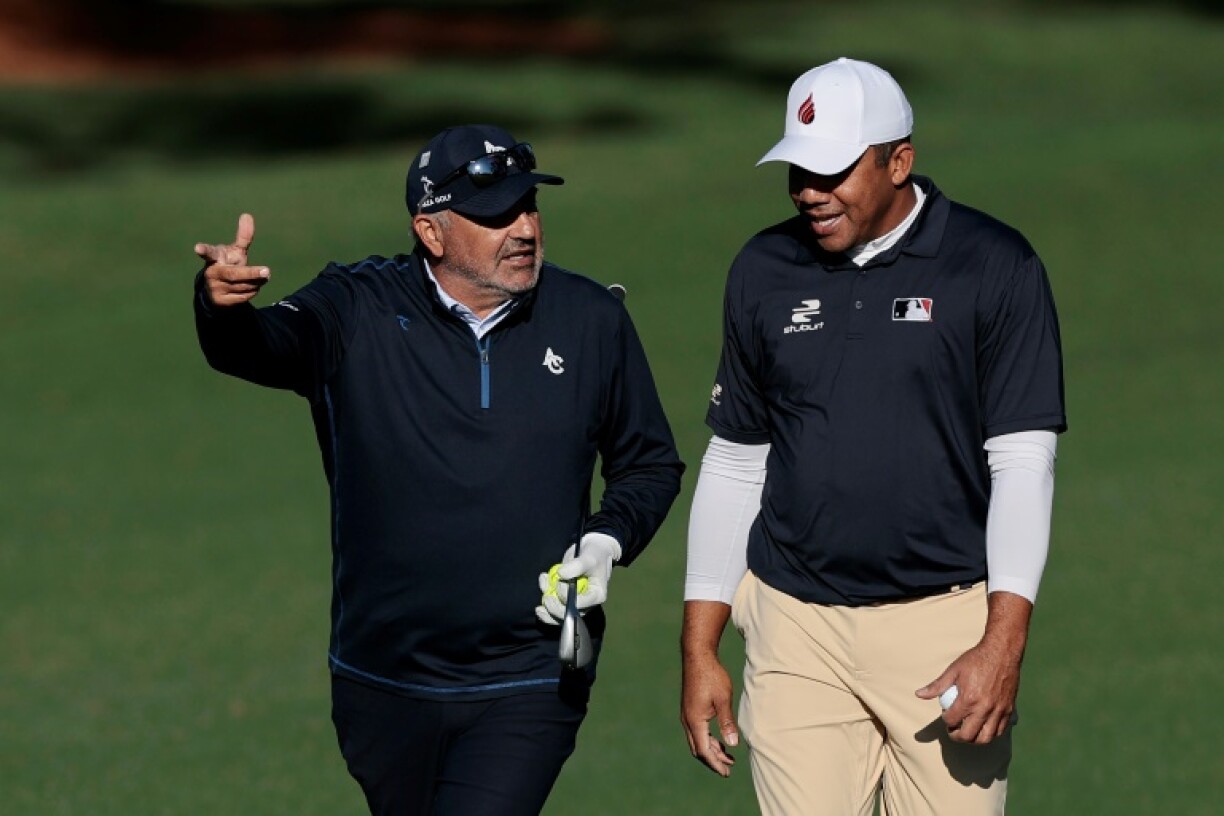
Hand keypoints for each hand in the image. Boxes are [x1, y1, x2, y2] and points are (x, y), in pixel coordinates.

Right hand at [194, 213, 270, 306]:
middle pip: (233, 274)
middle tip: (267, 271)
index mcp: (214, 258)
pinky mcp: (221, 301)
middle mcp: (212, 273)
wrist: (217, 291)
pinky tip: (253, 287)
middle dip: (250, 273)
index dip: (203, 250)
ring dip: (257, 281)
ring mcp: (215, 288)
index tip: (197, 248)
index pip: (209, 253)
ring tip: (263, 276)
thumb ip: (243, 236)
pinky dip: (253, 290)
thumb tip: (247, 215)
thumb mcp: (235, 251)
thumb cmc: (228, 265)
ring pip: (243, 286)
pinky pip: (244, 296)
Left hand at [534, 532, 620, 624]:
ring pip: (559, 616)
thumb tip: (560, 574)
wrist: (591, 551)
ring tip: (542, 595)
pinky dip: (544, 604)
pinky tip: (542, 587)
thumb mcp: (588, 558)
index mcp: (596, 596)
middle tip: (547, 597)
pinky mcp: (566, 600)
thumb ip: (576, 566)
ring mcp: (575, 603)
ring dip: (547, 609)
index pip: (580, 605)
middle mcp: (586, 603)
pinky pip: (554, 609)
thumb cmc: (594, 555)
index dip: (566, 598)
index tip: (560, 583)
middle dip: (555, 609)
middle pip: (569, 615)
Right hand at [681, 645, 738, 776]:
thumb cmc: (712, 675)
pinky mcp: (690, 709)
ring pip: (697, 740)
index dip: (715, 763)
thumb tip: (733, 744)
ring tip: (728, 757)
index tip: (727, 772)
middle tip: (728, 769)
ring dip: (711, 750)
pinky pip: (697, 731)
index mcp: (695, 720)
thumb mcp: (723, 699)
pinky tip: (720, 739)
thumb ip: (727, 722)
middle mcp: (687, 720)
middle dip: (713, 760)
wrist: (697, 656)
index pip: (704, 750)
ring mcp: (687, 714)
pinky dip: (708, 739)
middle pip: (698, 749)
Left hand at [915, 592, 1030, 743]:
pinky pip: (999, 731)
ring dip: (974, 739)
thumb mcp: (953, 670)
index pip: (952, 720)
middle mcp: (984, 709)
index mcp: (969, 699)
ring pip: (985, 738)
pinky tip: (983, 727)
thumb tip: (919, 694)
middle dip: (957, 736)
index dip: (945, 720)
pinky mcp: (1009, 710)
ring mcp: (998, 711)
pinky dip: (990, 734)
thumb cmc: (976, 659)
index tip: (945, 715)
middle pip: (968, 735)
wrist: (1002, 652)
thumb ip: (937, 686)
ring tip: (967, 732)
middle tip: (953, 730)